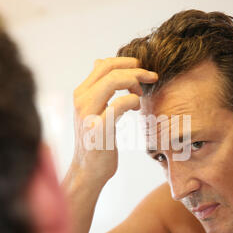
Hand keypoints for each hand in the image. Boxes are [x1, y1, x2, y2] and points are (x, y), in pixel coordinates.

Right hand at [69, 57, 157, 188]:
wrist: (88, 170)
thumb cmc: (96, 141)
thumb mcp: (92, 110)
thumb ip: (96, 88)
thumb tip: (98, 61)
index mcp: (81, 93)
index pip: (103, 64)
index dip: (126, 62)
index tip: (142, 69)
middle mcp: (81, 100)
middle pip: (110, 69)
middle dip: (136, 69)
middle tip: (151, 77)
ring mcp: (88, 113)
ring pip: (114, 80)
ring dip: (135, 81)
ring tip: (141, 93)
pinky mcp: (99, 128)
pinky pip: (120, 103)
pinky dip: (133, 101)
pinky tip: (136, 108)